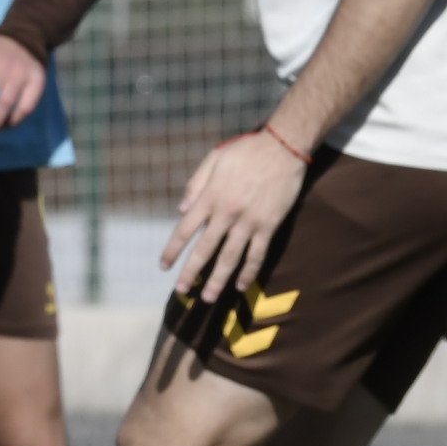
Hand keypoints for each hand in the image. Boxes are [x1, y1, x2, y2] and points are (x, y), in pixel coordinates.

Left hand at [162, 120, 308, 305]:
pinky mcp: (269, 225)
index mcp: (210, 197)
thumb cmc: (245, 150)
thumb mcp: (214, 160)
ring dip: (218, 280)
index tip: (163, 266)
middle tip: (181, 291)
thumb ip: (195, 185)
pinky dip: (249, 272)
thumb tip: (181, 211)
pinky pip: (257, 254)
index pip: (185, 229)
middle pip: (205, 249)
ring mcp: (249, 221)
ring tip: (208, 298)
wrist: (282, 147)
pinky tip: (242, 286)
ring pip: (230, 257)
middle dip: (191, 272)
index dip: (172, 250)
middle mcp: (226, 213)